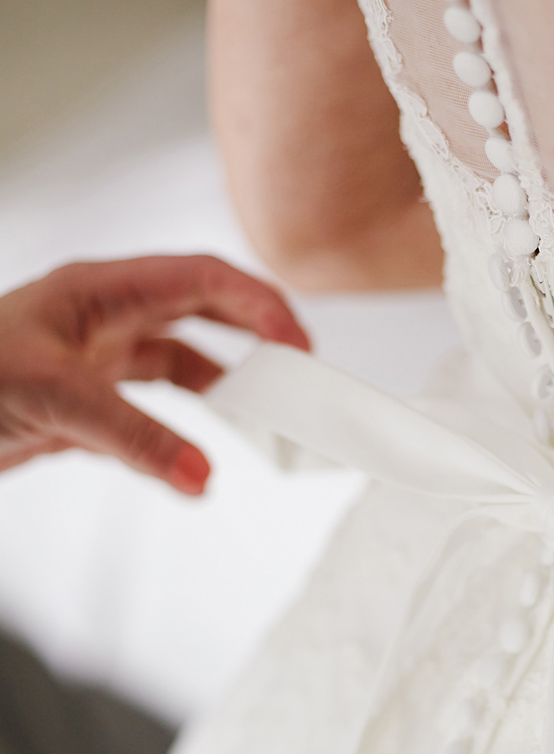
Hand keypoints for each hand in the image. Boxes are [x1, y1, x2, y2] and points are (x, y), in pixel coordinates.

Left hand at [0, 256, 309, 493]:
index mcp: (99, 290)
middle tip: (302, 372)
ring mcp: (98, 355)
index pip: (203, 278)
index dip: (259, 305)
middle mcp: (105, 316)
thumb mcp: (52, 401)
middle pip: (206, 309)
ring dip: (229, 381)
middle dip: (259, 335)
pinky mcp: (90, 398)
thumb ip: (134, 439)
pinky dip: (190, 424)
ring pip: (187, 355)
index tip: (297, 345)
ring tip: (267, 410)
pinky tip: (206, 447)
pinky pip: (159, 401)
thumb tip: (203, 476)